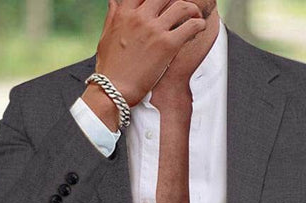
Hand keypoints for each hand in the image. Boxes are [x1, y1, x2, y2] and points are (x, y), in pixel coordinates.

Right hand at [91, 0, 206, 107]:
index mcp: (125, 13)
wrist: (113, 90)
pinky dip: (199, 24)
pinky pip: (191, 26)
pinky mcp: (167, 45)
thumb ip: (113, 16)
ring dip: (192, 9)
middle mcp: (140, 17)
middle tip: (182, 9)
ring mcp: (154, 30)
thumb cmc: (109, 68)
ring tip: (195, 16)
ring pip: (181, 6)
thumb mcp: (106, 36)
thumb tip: (114, 2)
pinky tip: (200, 27)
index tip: (163, 3)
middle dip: (175, 0)